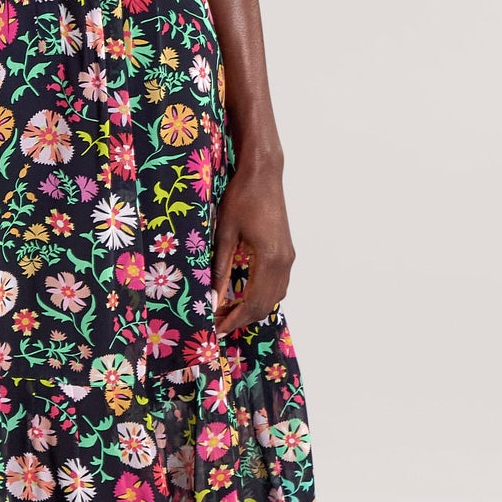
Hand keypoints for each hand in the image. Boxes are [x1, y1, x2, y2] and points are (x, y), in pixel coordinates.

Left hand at [211, 158, 293, 335]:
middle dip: (241, 318)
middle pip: (266, 304)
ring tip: (226, 311)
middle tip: (216, 322)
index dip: (234, 319)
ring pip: (275, 296)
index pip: (253, 303)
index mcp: (269, 259)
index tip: (216, 328)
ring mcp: (288, 257)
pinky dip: (261, 296)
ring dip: (252, 308)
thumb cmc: (241, 198)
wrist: (264, 174)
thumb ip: (220, 269)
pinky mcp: (286, 251)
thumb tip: (213, 299)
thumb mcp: (224, 234)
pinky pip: (278, 284)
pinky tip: (242, 295)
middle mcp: (284, 262)